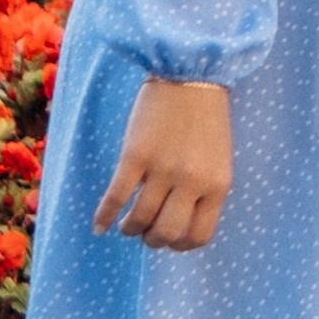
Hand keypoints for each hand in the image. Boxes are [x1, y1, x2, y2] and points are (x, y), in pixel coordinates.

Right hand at [94, 79, 232, 250]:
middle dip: (152, 240)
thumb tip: (179, 226)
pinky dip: (104, 216)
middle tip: (145, 232)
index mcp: (217, 185)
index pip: (199, 236)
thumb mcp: (218, 160)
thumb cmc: (206, 117)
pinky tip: (99, 226)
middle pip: (166, 234)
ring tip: (126, 225)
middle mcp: (192, 182)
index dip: (180, 245)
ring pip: (139, 220)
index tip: (169, 240)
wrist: (190, 73)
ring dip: (129, 229)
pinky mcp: (135, 156)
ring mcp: (163, 170)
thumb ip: (204, 192)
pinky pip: (116, 198)